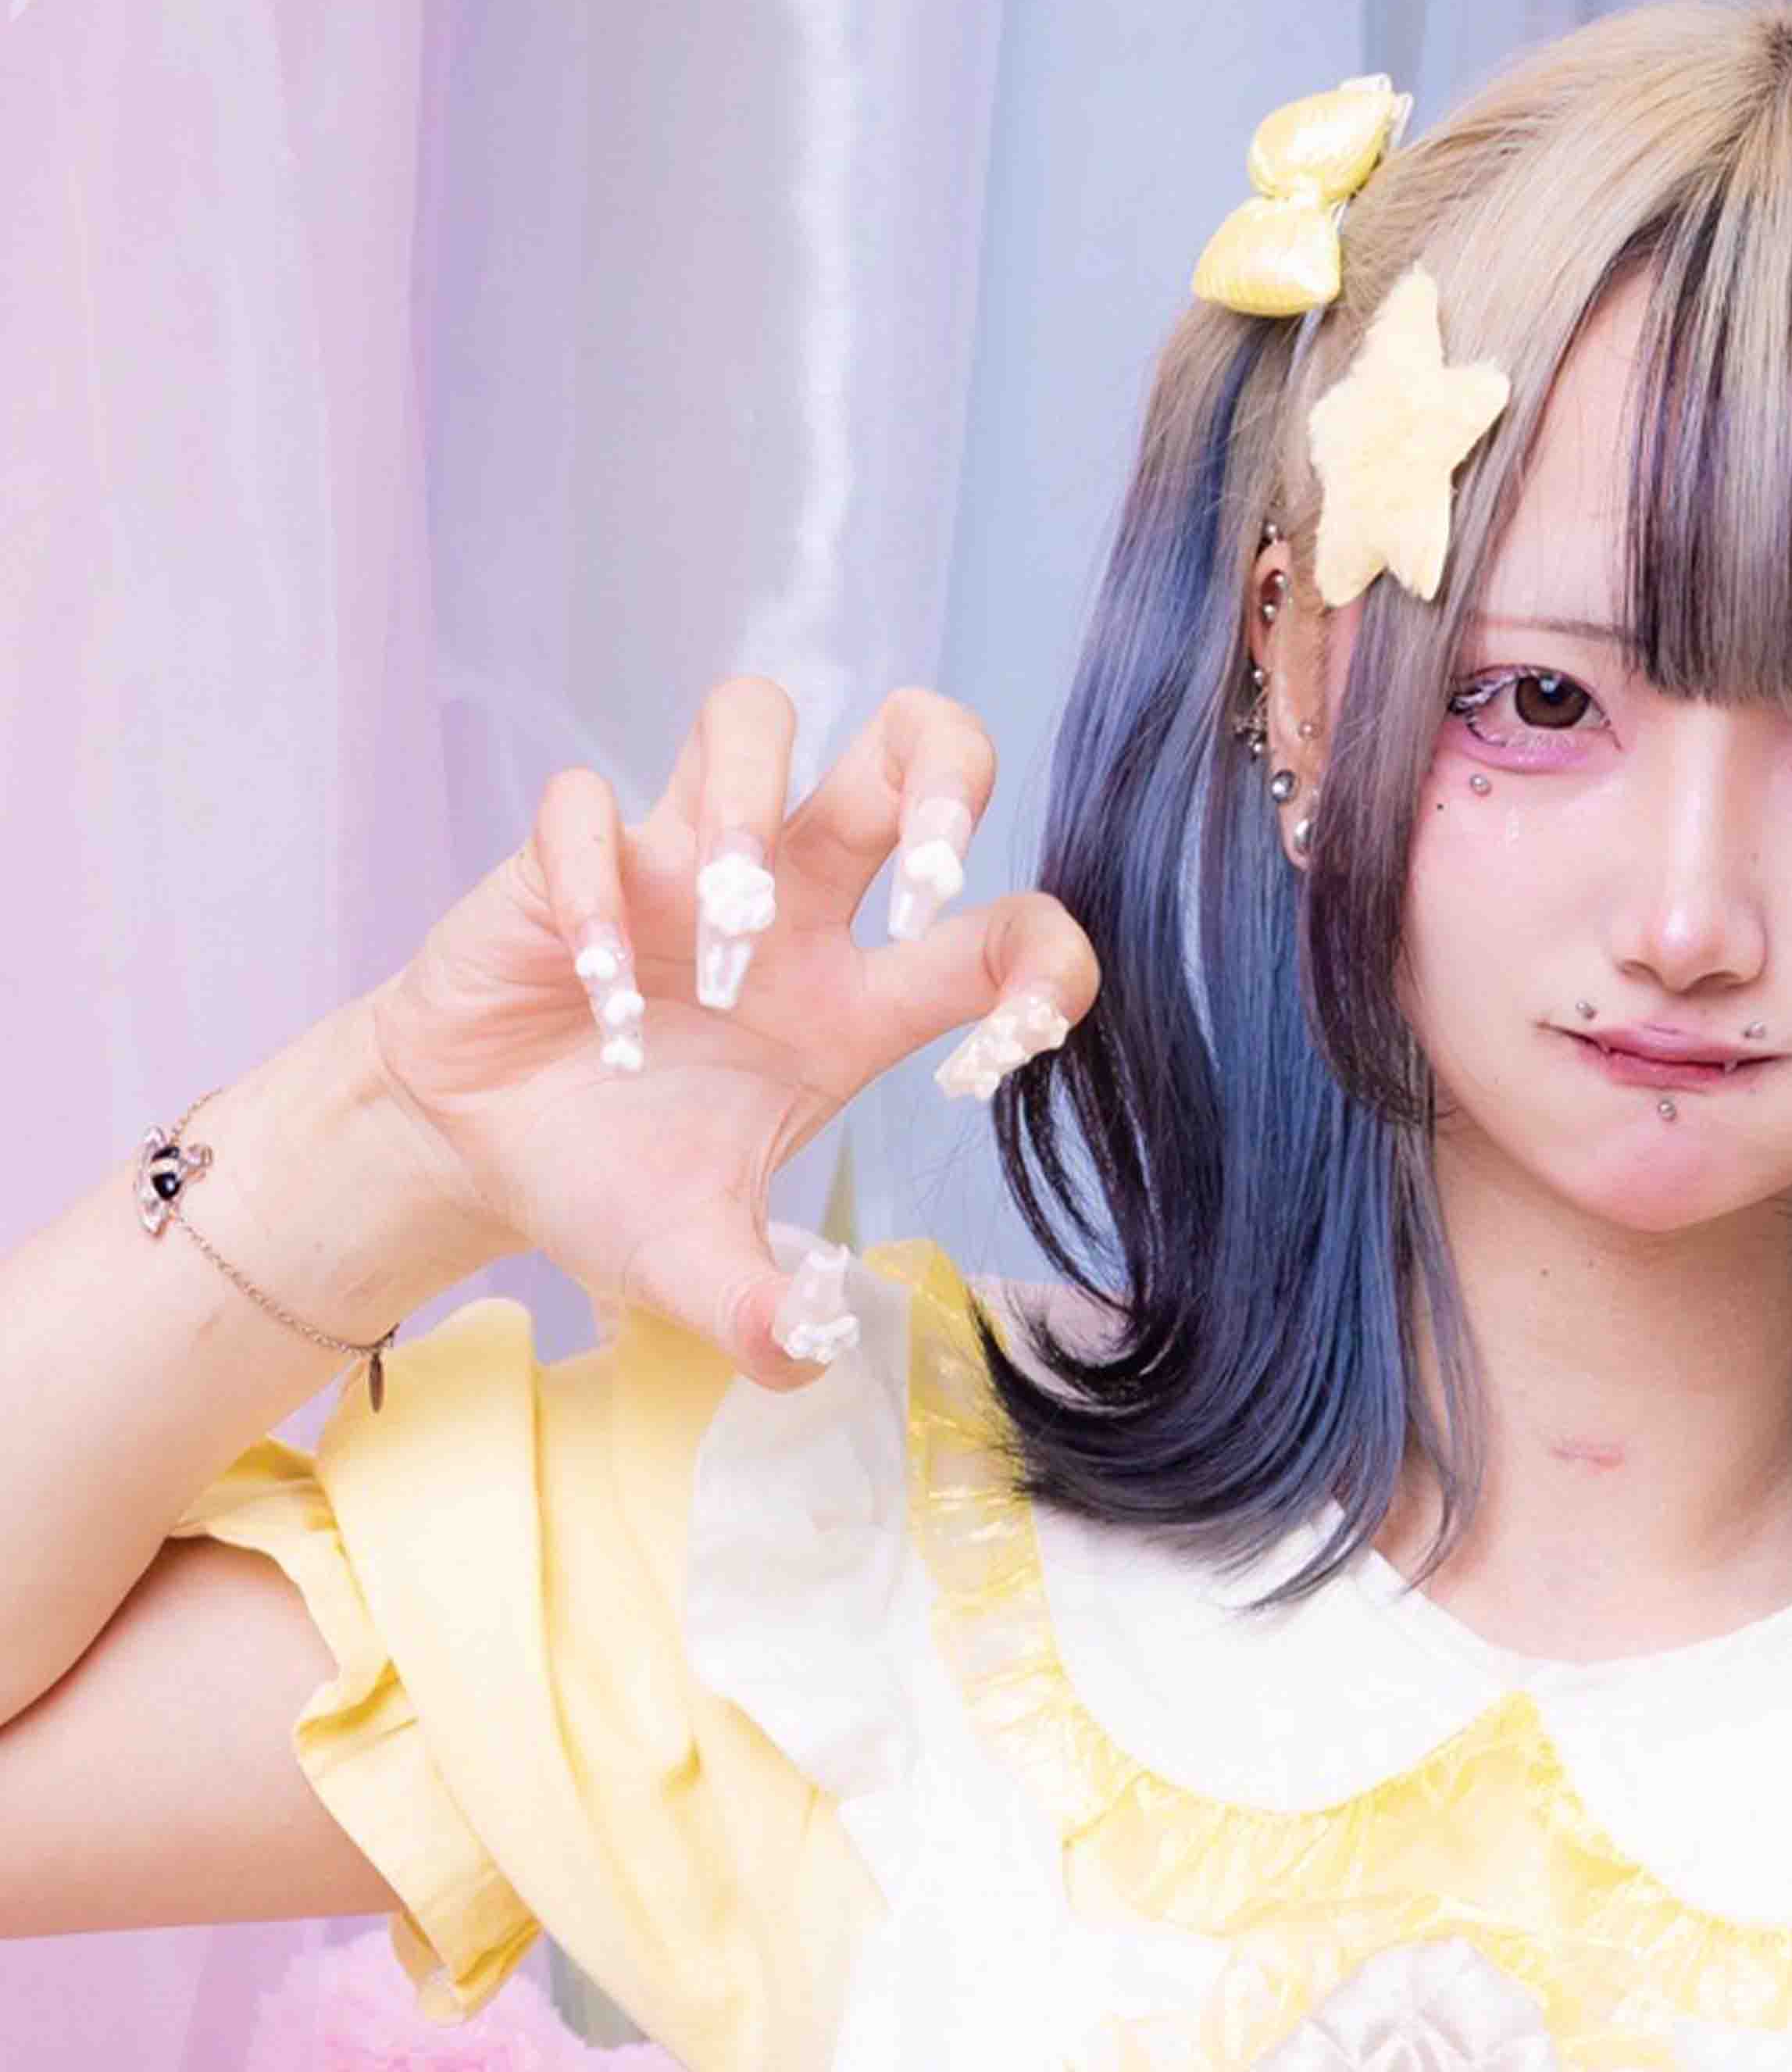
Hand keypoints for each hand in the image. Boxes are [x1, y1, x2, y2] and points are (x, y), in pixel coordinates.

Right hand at [367, 677, 1096, 1386]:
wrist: (473, 1151)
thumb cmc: (607, 1179)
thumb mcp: (694, 1265)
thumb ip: (758, 1311)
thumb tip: (810, 1352)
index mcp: (852, 1001)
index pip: (998, 932)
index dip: (1038, 966)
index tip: (1006, 1049)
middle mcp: (787, 910)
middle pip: (905, 751)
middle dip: (943, 779)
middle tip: (923, 881)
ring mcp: (679, 864)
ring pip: (753, 719)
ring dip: (758, 814)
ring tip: (730, 937)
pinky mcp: (570, 855)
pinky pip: (590, 808)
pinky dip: (597, 889)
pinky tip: (595, 989)